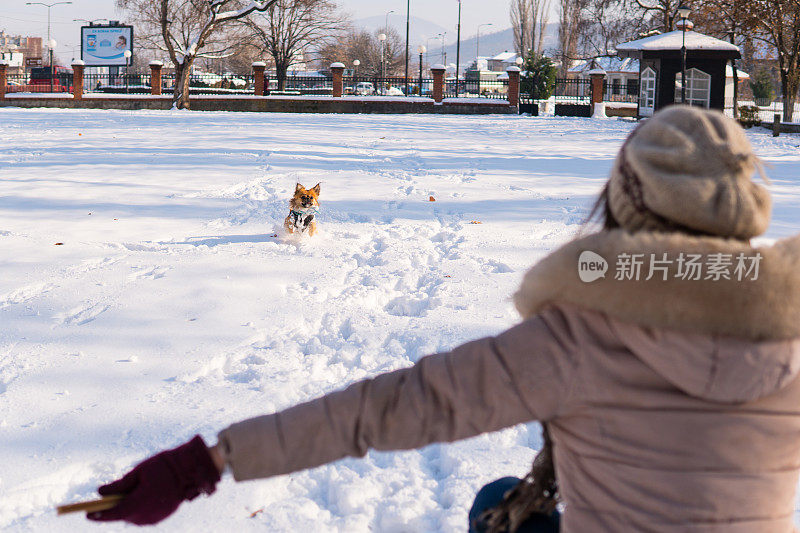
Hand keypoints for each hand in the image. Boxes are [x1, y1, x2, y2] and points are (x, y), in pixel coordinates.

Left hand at [87, 435, 220, 525]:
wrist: (191, 470)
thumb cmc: (164, 466)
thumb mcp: (138, 472)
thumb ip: (119, 485)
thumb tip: (100, 492)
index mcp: (139, 502)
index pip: (113, 513)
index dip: (98, 515)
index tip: (87, 514)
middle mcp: (146, 514)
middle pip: (123, 516)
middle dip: (114, 509)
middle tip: (106, 500)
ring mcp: (155, 517)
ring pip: (133, 517)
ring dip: (127, 508)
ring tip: (129, 494)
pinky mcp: (162, 516)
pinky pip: (144, 516)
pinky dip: (139, 508)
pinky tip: (142, 497)